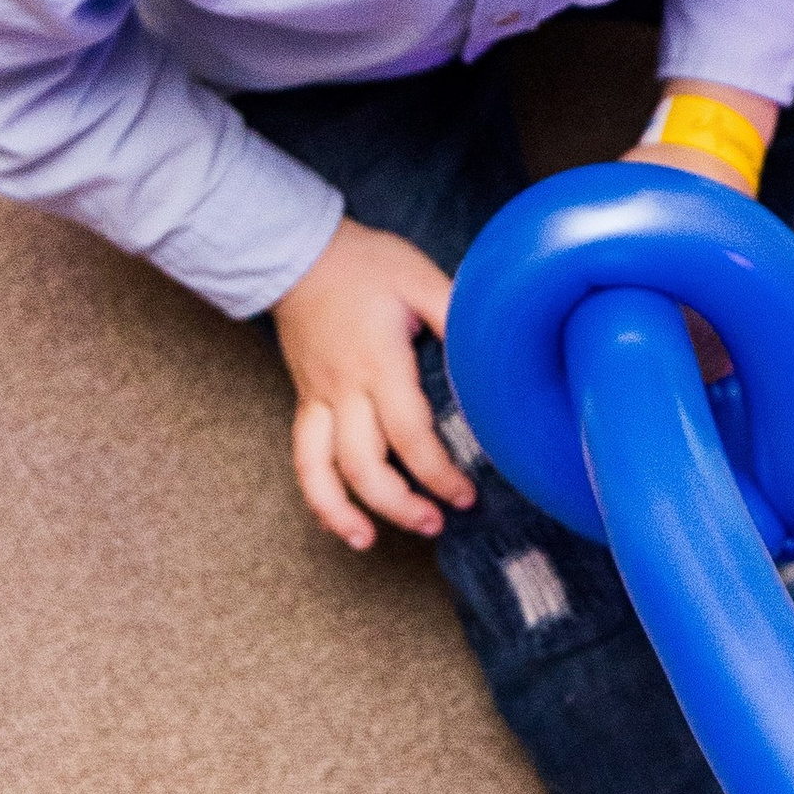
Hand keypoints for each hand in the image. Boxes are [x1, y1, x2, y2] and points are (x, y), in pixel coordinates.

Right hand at [272, 218, 474, 549]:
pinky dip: (318, 494)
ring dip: (344, 512)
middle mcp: (343, 389)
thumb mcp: (419, 277)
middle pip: (363, 465)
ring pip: (321, 471)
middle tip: (437, 523)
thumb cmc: (363, 262)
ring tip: (370, 541)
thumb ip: (456, 315)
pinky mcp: (305, 401)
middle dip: (399, 505)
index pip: (408, 434)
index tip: (465, 495)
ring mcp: (318, 399)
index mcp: (378, 362)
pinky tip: (337, 517)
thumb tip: (496, 350)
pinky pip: (303, 458)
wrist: (297, 252)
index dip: (438, 474)